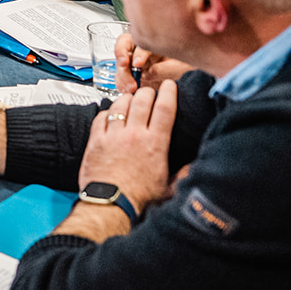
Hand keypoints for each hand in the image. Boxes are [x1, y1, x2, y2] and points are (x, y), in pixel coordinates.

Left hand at [77, 81, 176, 214]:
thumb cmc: (138, 198)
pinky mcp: (96, 141)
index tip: (169, 86)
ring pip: (120, 105)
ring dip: (126, 99)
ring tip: (130, 99)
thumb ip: (182, 175)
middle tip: (149, 92)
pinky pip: (100, 117)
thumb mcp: (168, 188)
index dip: (168, 93)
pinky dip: (106, 112)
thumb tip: (194, 169)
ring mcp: (113, 136)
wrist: (111, 203)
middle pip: (142, 101)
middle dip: (147, 92)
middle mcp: (134, 135)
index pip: (164, 109)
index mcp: (155, 144)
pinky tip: (110, 115)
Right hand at [115, 35, 193, 93]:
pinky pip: (120, 77)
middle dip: (121, 56)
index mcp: (157, 42)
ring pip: (120, 63)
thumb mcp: (184, 68)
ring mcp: (135, 63)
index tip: (137, 63)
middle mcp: (144, 50)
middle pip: (124, 45)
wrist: (186, 87)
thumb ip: (167, 68)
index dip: (137, 51)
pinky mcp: (131, 76)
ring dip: (122, 75)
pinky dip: (121, 84)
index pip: (142, 40)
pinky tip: (127, 90)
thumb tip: (150, 72)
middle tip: (124, 67)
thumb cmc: (189, 71)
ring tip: (131, 87)